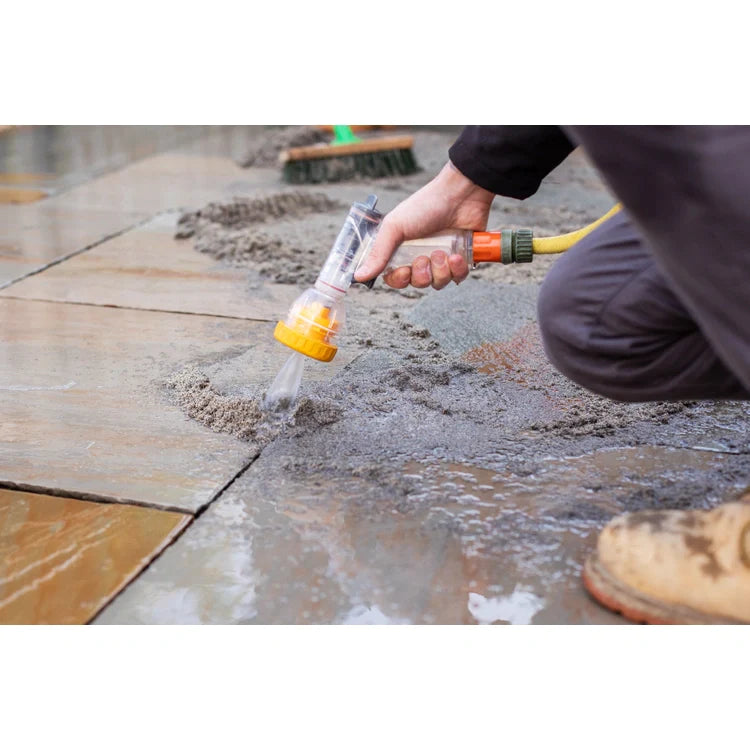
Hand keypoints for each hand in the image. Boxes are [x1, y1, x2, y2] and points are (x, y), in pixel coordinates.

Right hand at [354, 160, 494, 289]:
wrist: (460, 195)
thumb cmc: (425, 206)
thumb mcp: (394, 227)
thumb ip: (378, 253)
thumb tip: (358, 276)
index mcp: (402, 250)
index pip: (396, 278)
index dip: (400, 280)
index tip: (404, 271)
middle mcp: (421, 256)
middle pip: (418, 283)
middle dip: (422, 275)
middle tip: (425, 257)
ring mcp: (442, 259)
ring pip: (438, 283)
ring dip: (440, 271)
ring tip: (444, 253)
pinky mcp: (461, 259)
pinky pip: (458, 278)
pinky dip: (457, 269)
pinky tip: (457, 255)